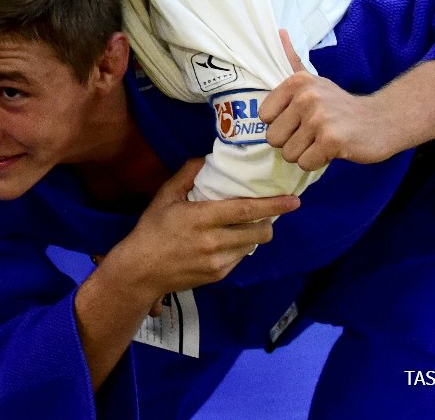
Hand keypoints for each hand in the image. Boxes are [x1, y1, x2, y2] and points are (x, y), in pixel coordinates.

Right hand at [102, 159, 299, 301]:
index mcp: (203, 218)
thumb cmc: (152, 229)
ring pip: (252, 246)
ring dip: (254, 234)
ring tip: (246, 225)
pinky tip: (228, 240)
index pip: (247, 210)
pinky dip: (240, 247)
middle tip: (268, 211)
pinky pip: (240, 258)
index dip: (274, 205)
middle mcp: (214, 242)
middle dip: (270, 221)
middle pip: (259, 232)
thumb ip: (188, 173)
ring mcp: (218, 262)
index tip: (294, 200)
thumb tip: (207, 158)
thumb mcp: (166, 195)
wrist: (141, 270)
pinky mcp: (218, 275)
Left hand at [259, 30, 397, 169]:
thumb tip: (278, 32)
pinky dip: (317, 162)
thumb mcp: (316, 80)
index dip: (280, 123)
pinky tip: (332, 150)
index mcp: (298, 82)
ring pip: (289, 153)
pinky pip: (306, 163)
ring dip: (305, 153)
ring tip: (323, 140)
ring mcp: (319, 119)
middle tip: (313, 134)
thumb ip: (293, 60)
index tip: (300, 119)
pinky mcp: (332, 140)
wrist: (382, 120)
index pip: (264, 116)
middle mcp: (307, 97)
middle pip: (273, 138)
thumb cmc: (342, 105)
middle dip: (291, 142)